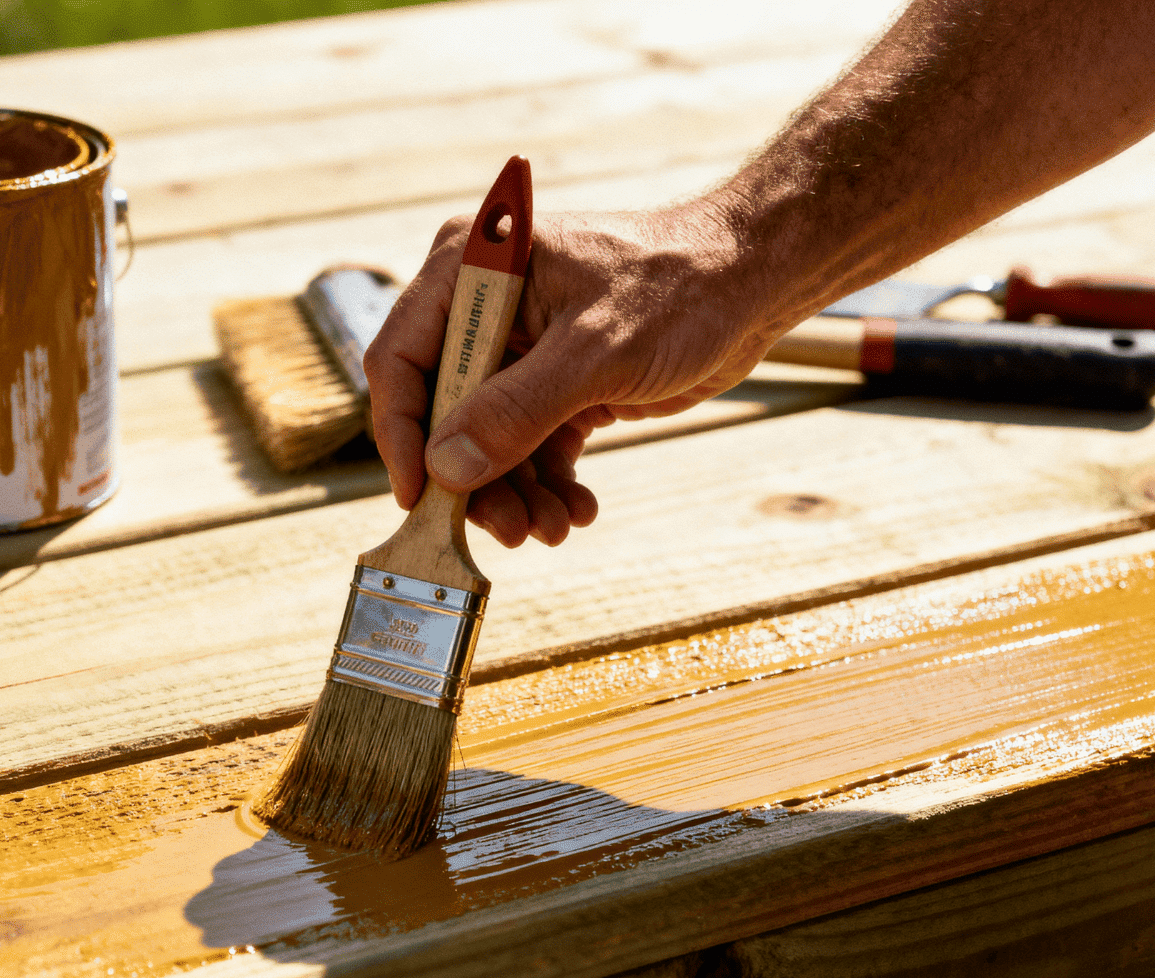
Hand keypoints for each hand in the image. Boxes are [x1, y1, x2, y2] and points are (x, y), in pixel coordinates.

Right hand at [364, 201, 776, 546]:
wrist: (753, 281)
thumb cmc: (679, 287)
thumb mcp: (594, 352)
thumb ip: (516, 410)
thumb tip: (446, 469)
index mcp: (472, 270)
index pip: (402, 358)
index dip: (401, 432)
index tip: (419, 497)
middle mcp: (486, 307)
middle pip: (445, 411)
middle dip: (475, 477)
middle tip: (510, 530)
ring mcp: (521, 348)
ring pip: (490, 439)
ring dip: (517, 492)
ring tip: (554, 528)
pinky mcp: (560, 381)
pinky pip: (534, 444)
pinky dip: (551, 483)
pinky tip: (578, 511)